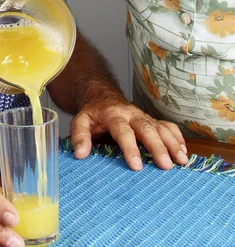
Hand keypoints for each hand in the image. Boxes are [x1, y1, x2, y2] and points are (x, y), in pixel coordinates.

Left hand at [70, 99, 188, 170]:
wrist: (103, 96)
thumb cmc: (93, 113)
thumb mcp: (80, 121)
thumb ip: (80, 136)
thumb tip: (80, 154)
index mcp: (113, 114)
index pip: (123, 131)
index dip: (130, 148)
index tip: (137, 166)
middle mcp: (131, 114)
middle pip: (146, 129)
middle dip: (157, 147)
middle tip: (165, 165)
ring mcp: (144, 116)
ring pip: (160, 127)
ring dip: (172, 143)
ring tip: (181, 160)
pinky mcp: (151, 120)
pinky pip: (167, 126)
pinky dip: (177, 137)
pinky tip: (183, 151)